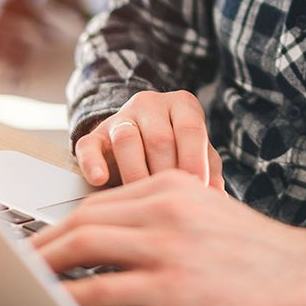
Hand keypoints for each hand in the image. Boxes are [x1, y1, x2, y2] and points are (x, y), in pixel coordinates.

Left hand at [31, 170, 305, 305]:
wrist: (303, 275)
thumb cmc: (256, 252)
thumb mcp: (207, 213)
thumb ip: (164, 216)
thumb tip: (114, 239)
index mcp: (174, 185)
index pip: (101, 201)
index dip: (62, 224)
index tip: (41, 242)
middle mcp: (166, 206)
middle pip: (85, 218)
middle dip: (44, 242)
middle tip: (18, 263)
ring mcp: (168, 244)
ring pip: (86, 245)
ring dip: (47, 265)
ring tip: (23, 281)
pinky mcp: (172, 283)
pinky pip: (105, 287)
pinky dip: (71, 297)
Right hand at [75, 89, 223, 189]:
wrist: (142, 140)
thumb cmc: (179, 150)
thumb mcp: (199, 153)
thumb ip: (210, 169)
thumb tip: (217, 194)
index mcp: (182, 105)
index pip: (190, 128)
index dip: (195, 159)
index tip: (198, 187)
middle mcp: (151, 104)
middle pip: (159, 138)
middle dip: (165, 173)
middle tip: (171, 201)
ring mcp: (121, 117)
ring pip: (126, 139)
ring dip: (136, 173)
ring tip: (143, 198)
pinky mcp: (95, 134)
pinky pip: (89, 146)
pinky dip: (93, 163)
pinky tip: (100, 180)